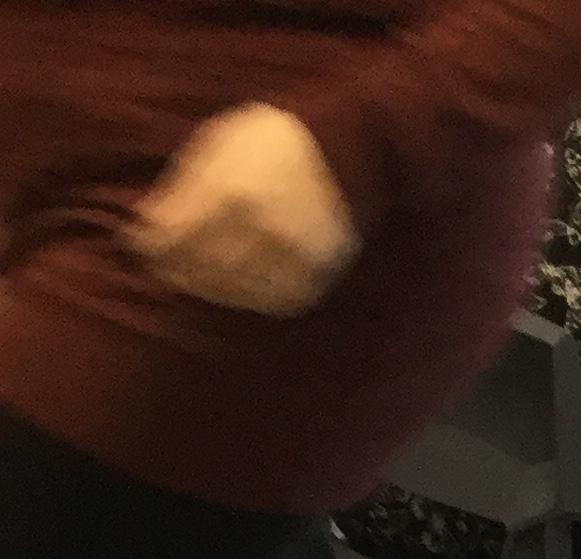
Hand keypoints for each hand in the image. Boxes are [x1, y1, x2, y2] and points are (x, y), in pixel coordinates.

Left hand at [127, 108, 357, 316]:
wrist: (348, 151)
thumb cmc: (273, 140)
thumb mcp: (220, 144)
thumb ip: (182, 185)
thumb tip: (146, 224)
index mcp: (229, 194)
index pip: (173, 237)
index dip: (149, 245)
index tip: (139, 244)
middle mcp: (259, 232)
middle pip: (200, 270)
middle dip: (176, 269)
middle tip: (164, 265)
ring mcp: (289, 261)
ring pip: (232, 293)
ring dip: (208, 287)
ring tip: (197, 276)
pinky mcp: (313, 281)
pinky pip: (269, 303)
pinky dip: (246, 298)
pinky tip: (236, 285)